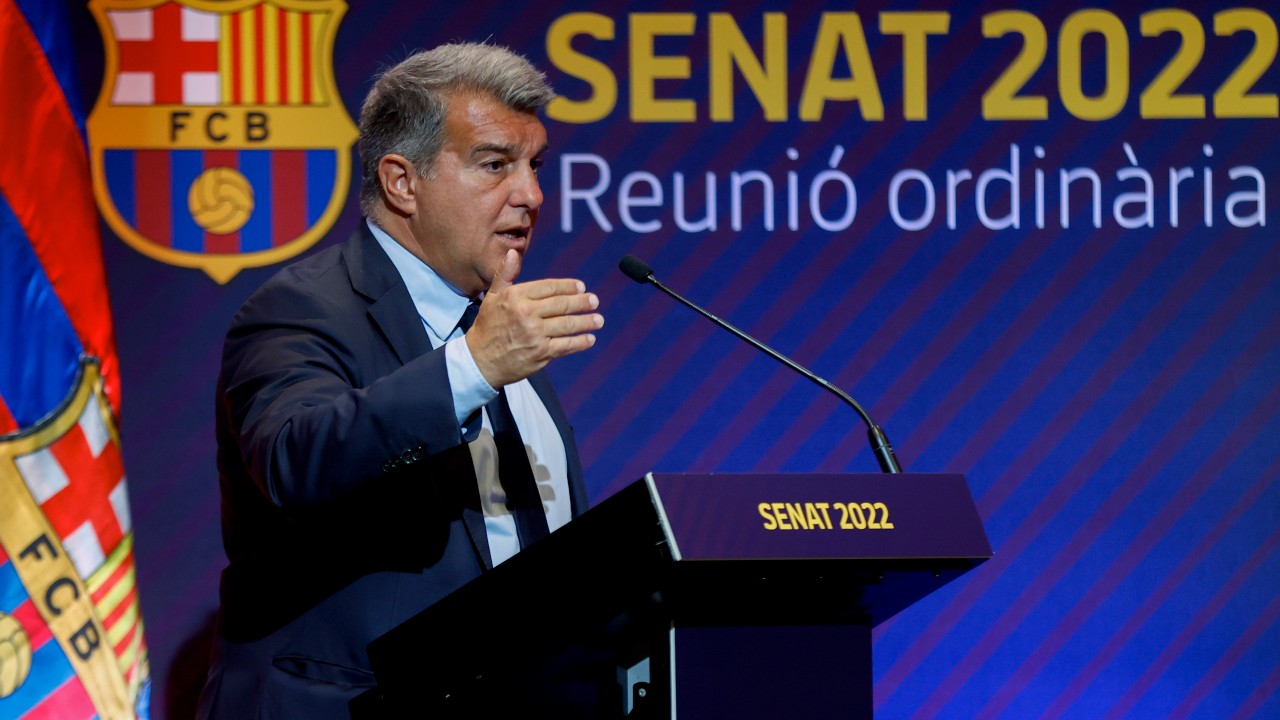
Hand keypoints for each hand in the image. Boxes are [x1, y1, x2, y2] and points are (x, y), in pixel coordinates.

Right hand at [466, 250, 603, 387]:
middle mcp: (526, 313)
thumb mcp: (492, 297)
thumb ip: (505, 274)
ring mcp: (535, 334)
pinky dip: (580, 342)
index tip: (581, 287)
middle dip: (582, 302)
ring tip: (598, 320)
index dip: (568, 287)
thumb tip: (513, 252)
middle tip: (594, 301)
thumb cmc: (488, 326)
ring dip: (586, 322)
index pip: (549, 287)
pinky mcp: (541, 353)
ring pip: (568, 325)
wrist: (480, 361)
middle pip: (562, 304)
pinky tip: (589, 339)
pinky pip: (566, 345)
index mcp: (516, 296)